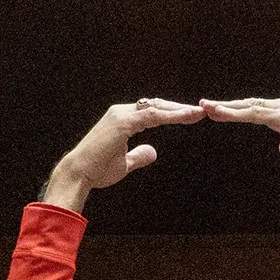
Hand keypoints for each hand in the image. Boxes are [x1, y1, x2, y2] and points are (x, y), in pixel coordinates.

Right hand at [44, 100, 205, 210]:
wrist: (79, 173)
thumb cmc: (97, 170)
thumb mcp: (124, 163)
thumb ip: (138, 156)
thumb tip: (153, 152)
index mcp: (121, 119)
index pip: (151, 111)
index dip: (171, 113)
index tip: (189, 116)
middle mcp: (121, 112)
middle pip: (156, 105)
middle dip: (178, 108)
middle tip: (199, 111)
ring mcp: (121, 115)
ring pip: (156, 108)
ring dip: (179, 110)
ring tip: (198, 112)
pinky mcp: (123, 122)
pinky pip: (152, 116)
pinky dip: (171, 115)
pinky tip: (186, 116)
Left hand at [198, 97, 279, 189]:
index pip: (257, 108)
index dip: (237, 110)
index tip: (219, 112)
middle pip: (250, 103)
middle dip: (227, 105)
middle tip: (205, 104)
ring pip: (249, 106)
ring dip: (226, 107)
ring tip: (206, 108)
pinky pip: (254, 114)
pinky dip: (236, 113)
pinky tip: (221, 114)